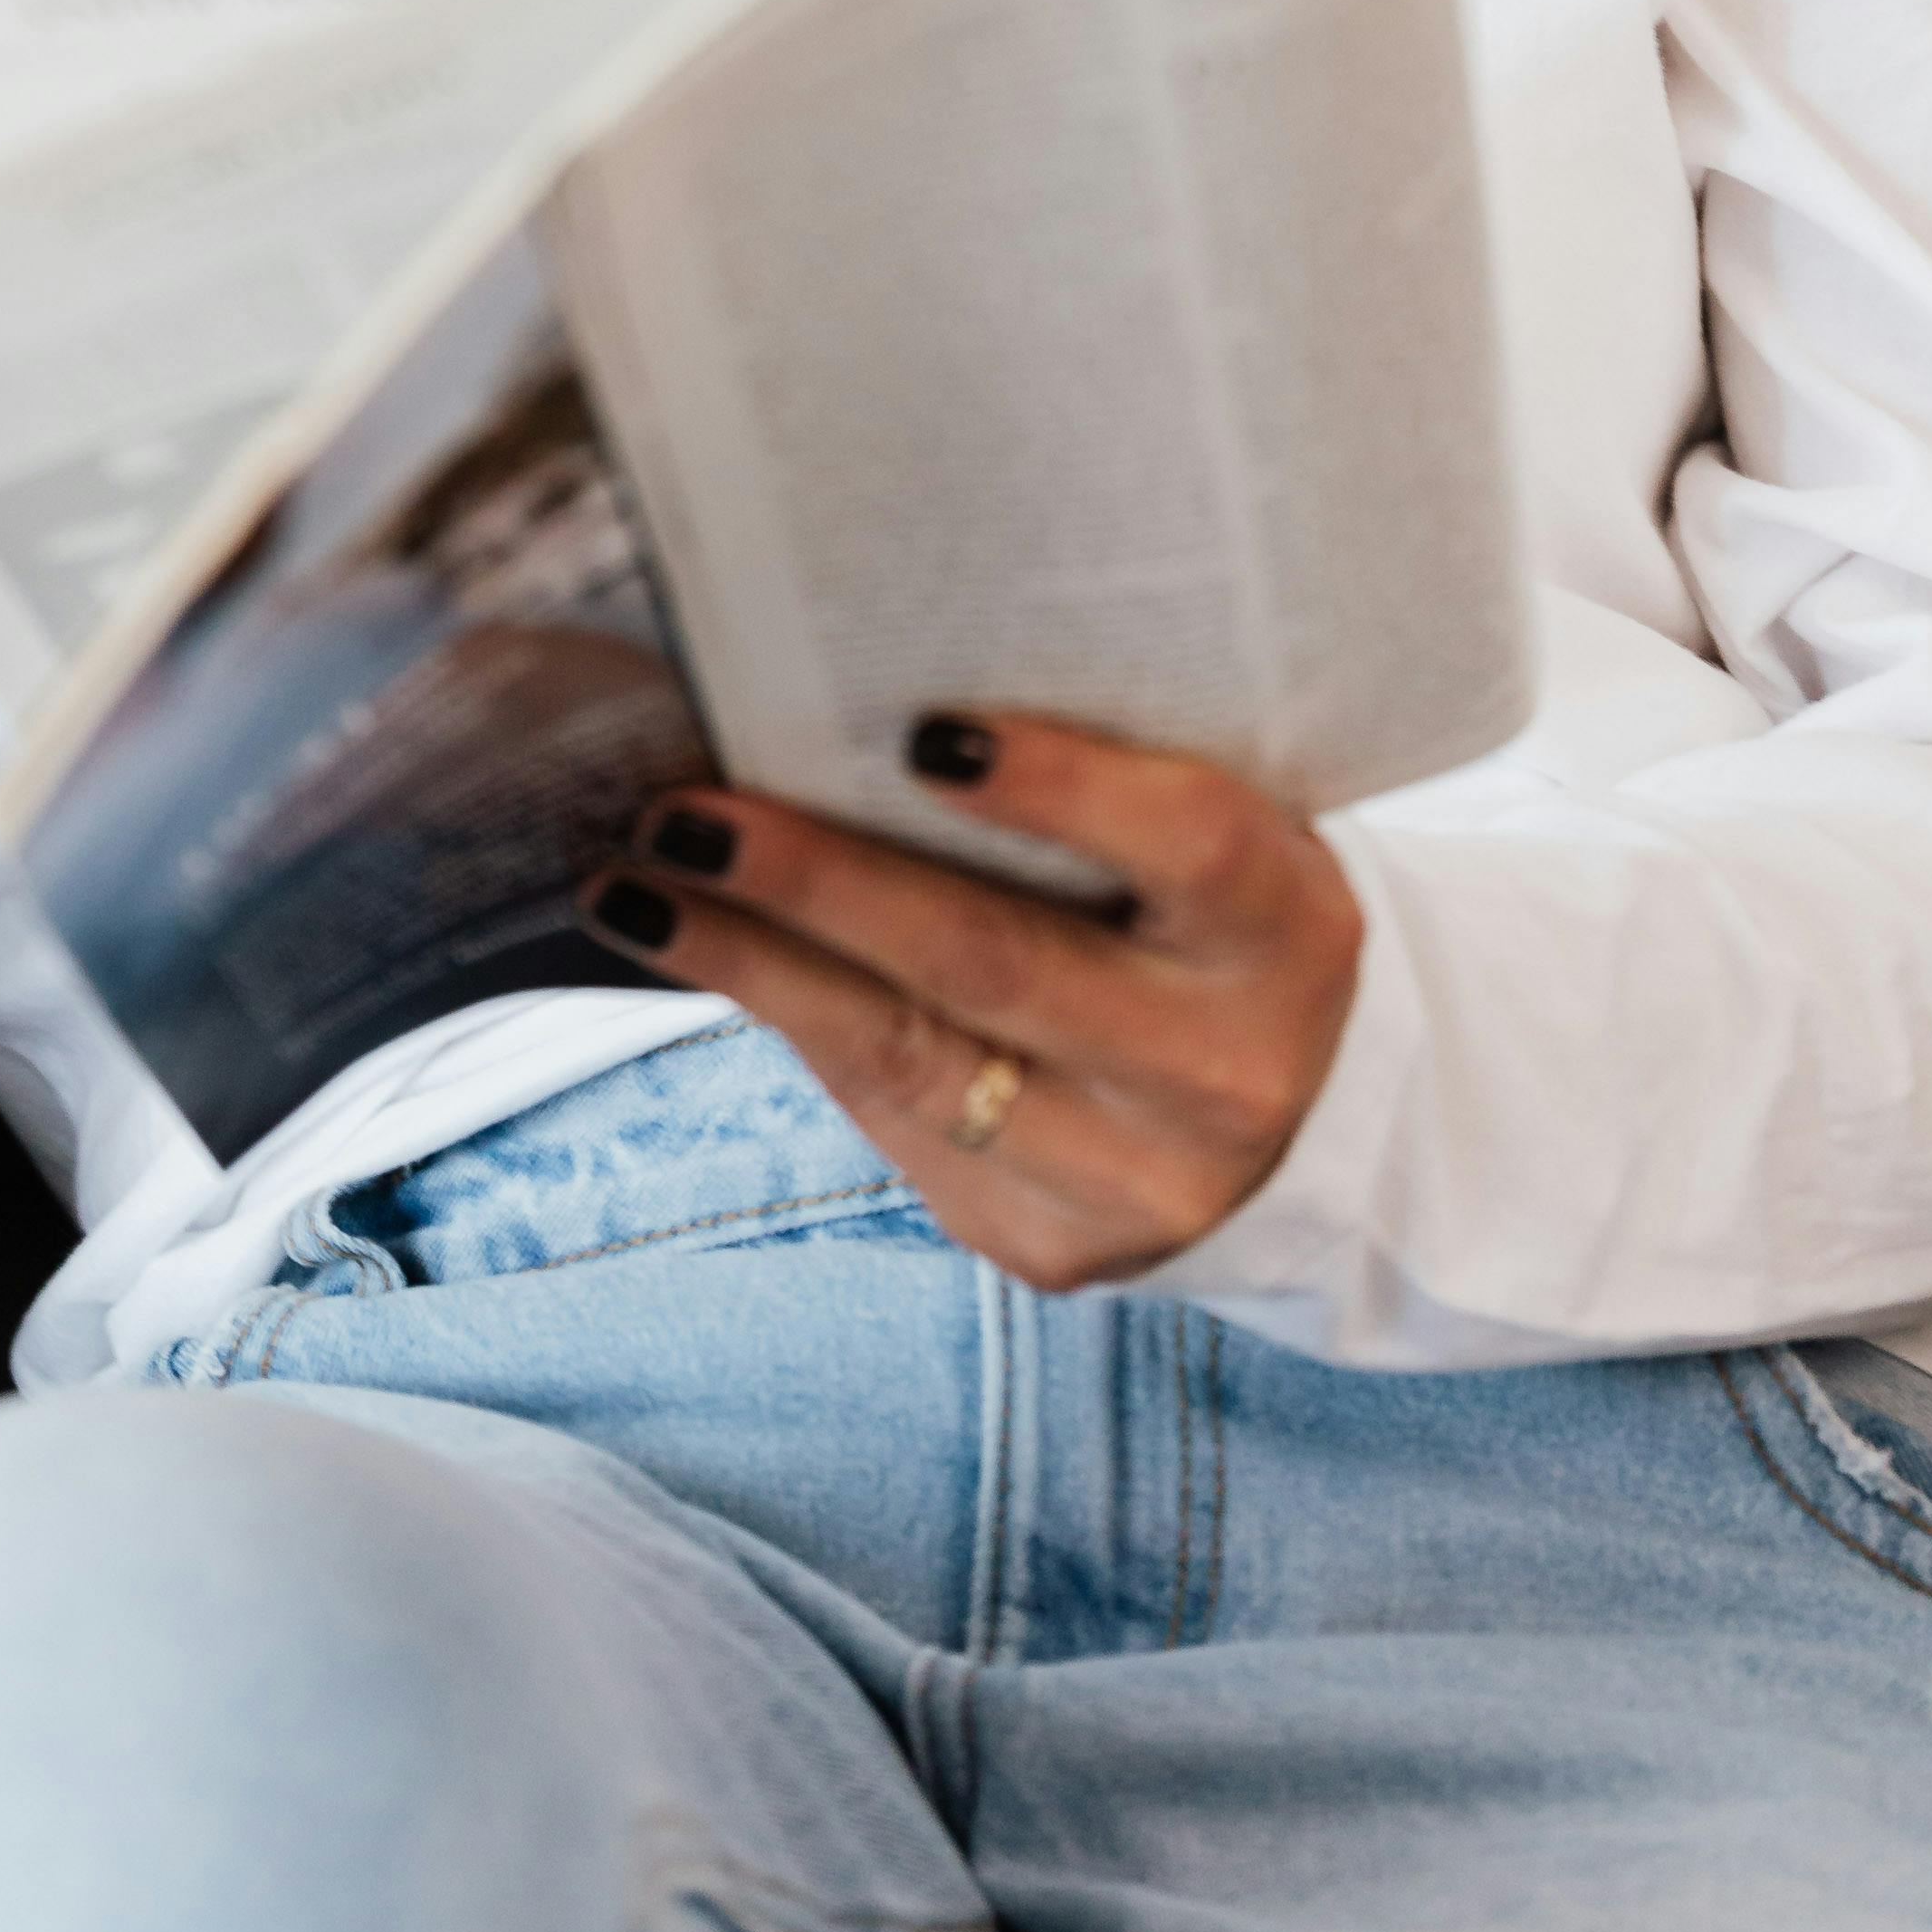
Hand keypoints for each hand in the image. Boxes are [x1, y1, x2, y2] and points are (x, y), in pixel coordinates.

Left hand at [577, 717, 1361, 1290]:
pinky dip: (795, 1029)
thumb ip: (1099, 771)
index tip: (926, 726)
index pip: (1186, 843)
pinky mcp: (1047, 1247)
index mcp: (1286, 931)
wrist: (1304, 1118)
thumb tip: (858, 684)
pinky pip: (895, 1126)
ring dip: (747, 967)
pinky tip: (711, 961)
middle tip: (683, 811)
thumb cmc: (1209, 914)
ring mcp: (1134, 1180)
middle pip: (998, 962)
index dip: (1062, 786)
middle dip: (818, 882)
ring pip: (909, 1061)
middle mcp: (1223, 1071)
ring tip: (627, 891)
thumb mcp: (1212, 836)